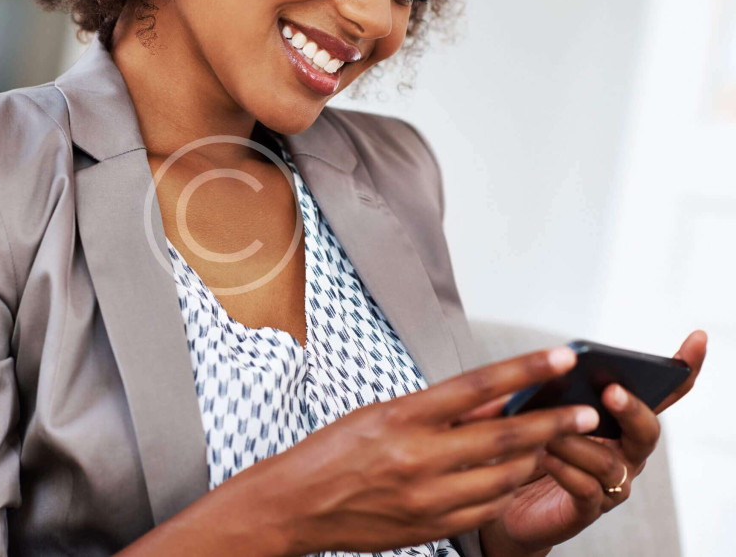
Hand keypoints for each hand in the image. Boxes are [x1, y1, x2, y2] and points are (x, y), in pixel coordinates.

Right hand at [228, 346, 600, 555]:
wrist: (298, 504)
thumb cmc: (333, 452)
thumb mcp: (381, 415)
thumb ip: (438, 410)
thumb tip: (490, 399)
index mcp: (403, 418)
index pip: (478, 387)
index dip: (525, 371)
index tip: (562, 358)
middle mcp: (419, 457)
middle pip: (505, 437)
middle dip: (553, 423)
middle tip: (587, 414)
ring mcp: (427, 497)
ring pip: (504, 476)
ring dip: (533, 458)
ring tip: (552, 443)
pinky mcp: (431, 527)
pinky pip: (487, 509)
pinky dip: (505, 490)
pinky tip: (512, 477)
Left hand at [481, 330, 707, 554]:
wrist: (503, 496)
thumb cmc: (527, 443)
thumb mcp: (537, 408)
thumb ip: (552, 390)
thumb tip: (554, 364)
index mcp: (620, 421)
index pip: (661, 394)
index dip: (683, 369)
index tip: (698, 337)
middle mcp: (625, 452)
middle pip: (647, 430)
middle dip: (632, 409)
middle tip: (611, 391)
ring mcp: (610, 483)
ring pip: (610, 462)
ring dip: (579, 442)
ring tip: (550, 430)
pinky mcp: (586, 508)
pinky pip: (586, 490)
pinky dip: (566, 470)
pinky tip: (544, 455)